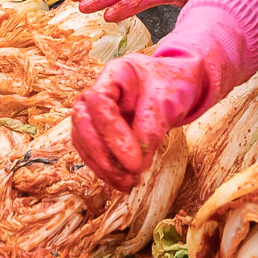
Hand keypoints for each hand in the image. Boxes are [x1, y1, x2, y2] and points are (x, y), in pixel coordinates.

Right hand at [69, 48, 218, 188]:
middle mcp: (95, 93)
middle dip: (104, 156)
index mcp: (114, 74)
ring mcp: (93, 113)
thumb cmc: (170, 85)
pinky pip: (93, 153)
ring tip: (129, 183)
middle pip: (84, 124)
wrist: (173, 86)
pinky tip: (123, 182)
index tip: (135, 162)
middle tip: (130, 175)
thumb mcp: (168, 101)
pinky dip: (106, 170)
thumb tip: (137, 164)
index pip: (100, 103)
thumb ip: (151, 129)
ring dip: (104, 167)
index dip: (113, 134)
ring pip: (85, 143)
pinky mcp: (97, 132)